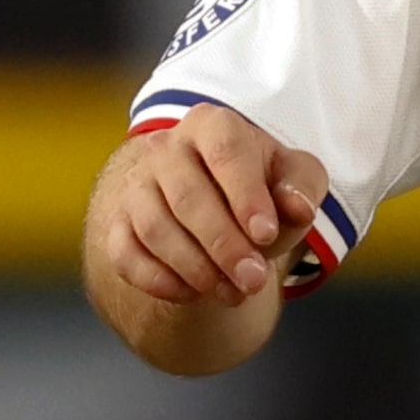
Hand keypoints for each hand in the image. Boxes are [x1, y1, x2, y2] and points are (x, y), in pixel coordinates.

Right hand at [92, 103, 327, 306]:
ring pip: (155, 228)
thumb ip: (302, 187)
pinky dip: (159, 280)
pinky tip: (193, 294)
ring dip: (195, 268)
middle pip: (188, 196)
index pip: (226, 152)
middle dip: (223, 244)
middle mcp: (166, 148)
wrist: (214, 203)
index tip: (266, 235)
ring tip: (233, 292)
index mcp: (213, 125)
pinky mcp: (117, 223)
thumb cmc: (260, 185)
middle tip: (254, 280)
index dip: (245, 195)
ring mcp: (136, 185)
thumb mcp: (293, 179)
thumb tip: (299, 207)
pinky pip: (126, 255)